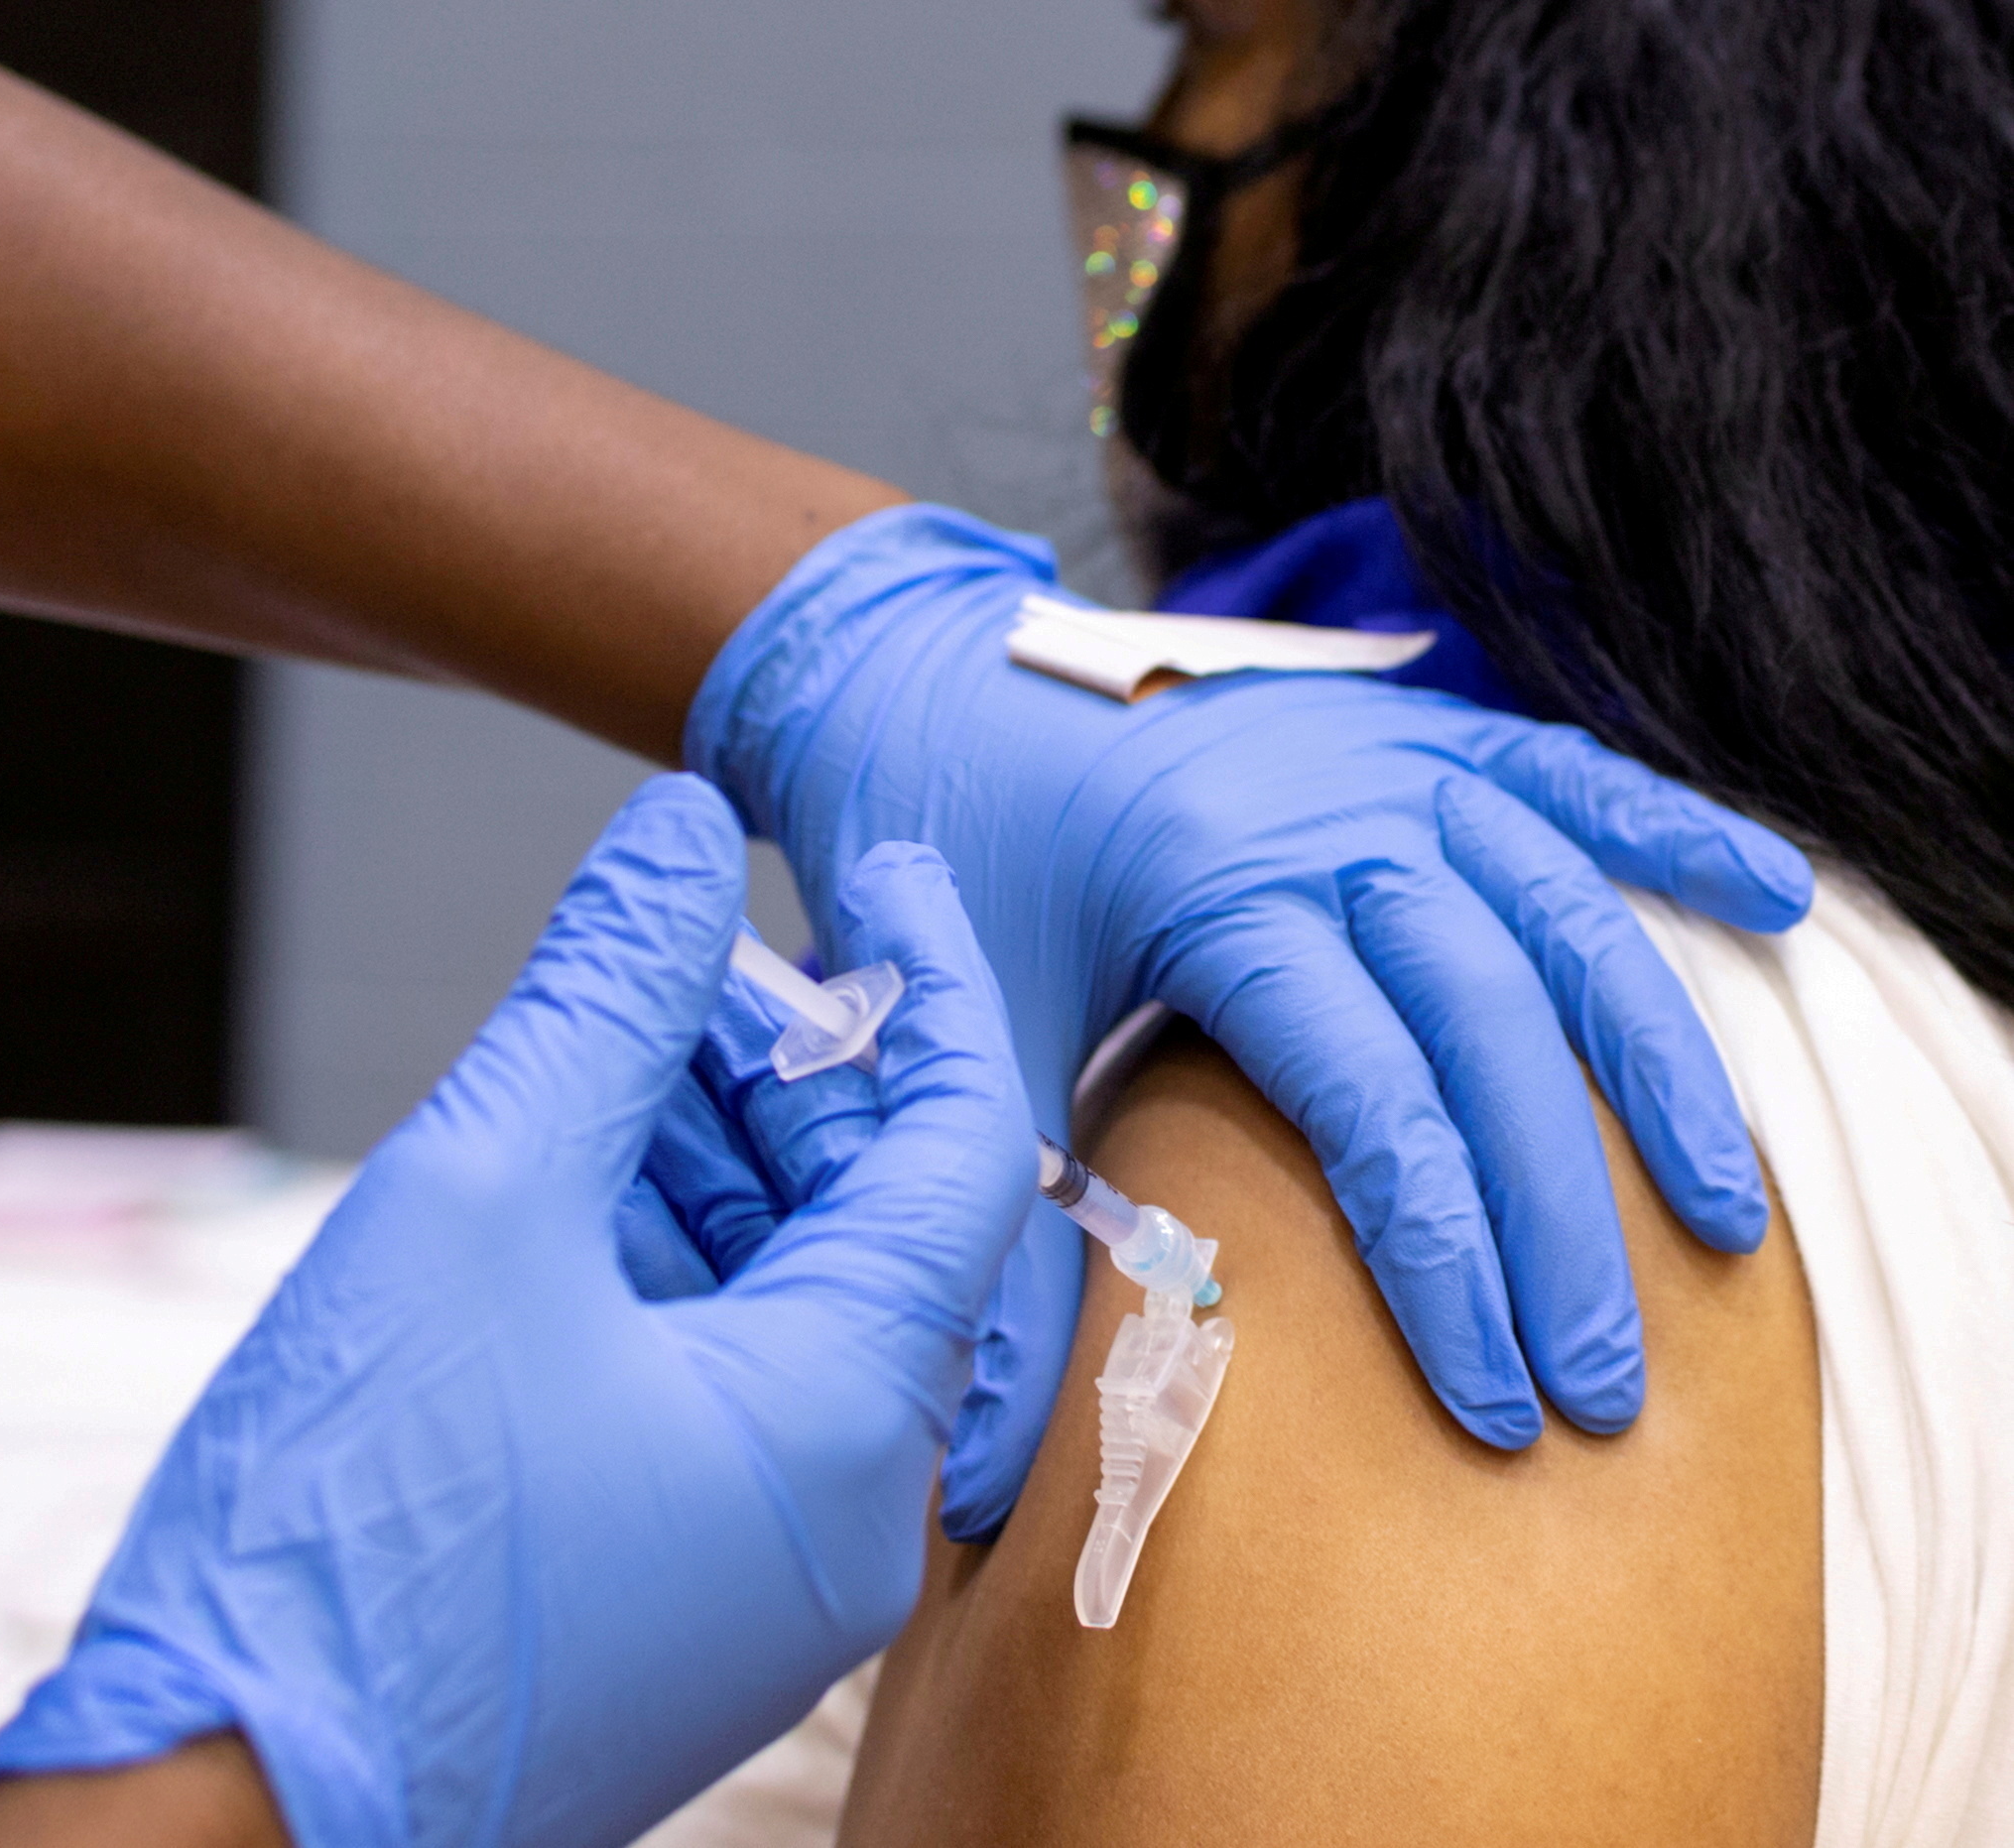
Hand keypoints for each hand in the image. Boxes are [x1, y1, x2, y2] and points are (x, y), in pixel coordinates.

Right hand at [0, 775, 1036, 1847]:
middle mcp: (842, 1519)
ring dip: (700, 1160)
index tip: (875, 861)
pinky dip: (653, 1269)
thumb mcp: (478, 1202)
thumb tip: (678, 841)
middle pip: (865, 1224)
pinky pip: (710, 1387)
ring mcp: (759, 1574)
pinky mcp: (671, 1597)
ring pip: (777, 1303)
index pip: (964, 1153)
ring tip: (592, 1056)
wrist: (213, 1817)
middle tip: (676, 949)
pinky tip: (554, 1188)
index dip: (926, 979)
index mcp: (844, 1428)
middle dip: (776, 1068)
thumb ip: (601, 1002)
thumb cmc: (346, 1550)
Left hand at [688, 505, 1814, 1538]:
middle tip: (1606, 1380)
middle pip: (1491, 1031)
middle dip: (1560, 1218)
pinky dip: (1670, 835)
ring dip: (1653, 1071)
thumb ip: (988, 1229)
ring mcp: (1383, 757)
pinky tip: (1772, 901)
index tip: (1491, 1399)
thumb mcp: (964, 1035)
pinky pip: (1565, 775)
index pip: (1374, 1103)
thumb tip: (966, 1466)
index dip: (1445, 1261)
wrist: (918, 674)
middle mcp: (1328, 814)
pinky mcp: (1407, 727)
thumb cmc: (939, 860)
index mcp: (1218, 891)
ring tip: (1720, 1220)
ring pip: (1562, 916)